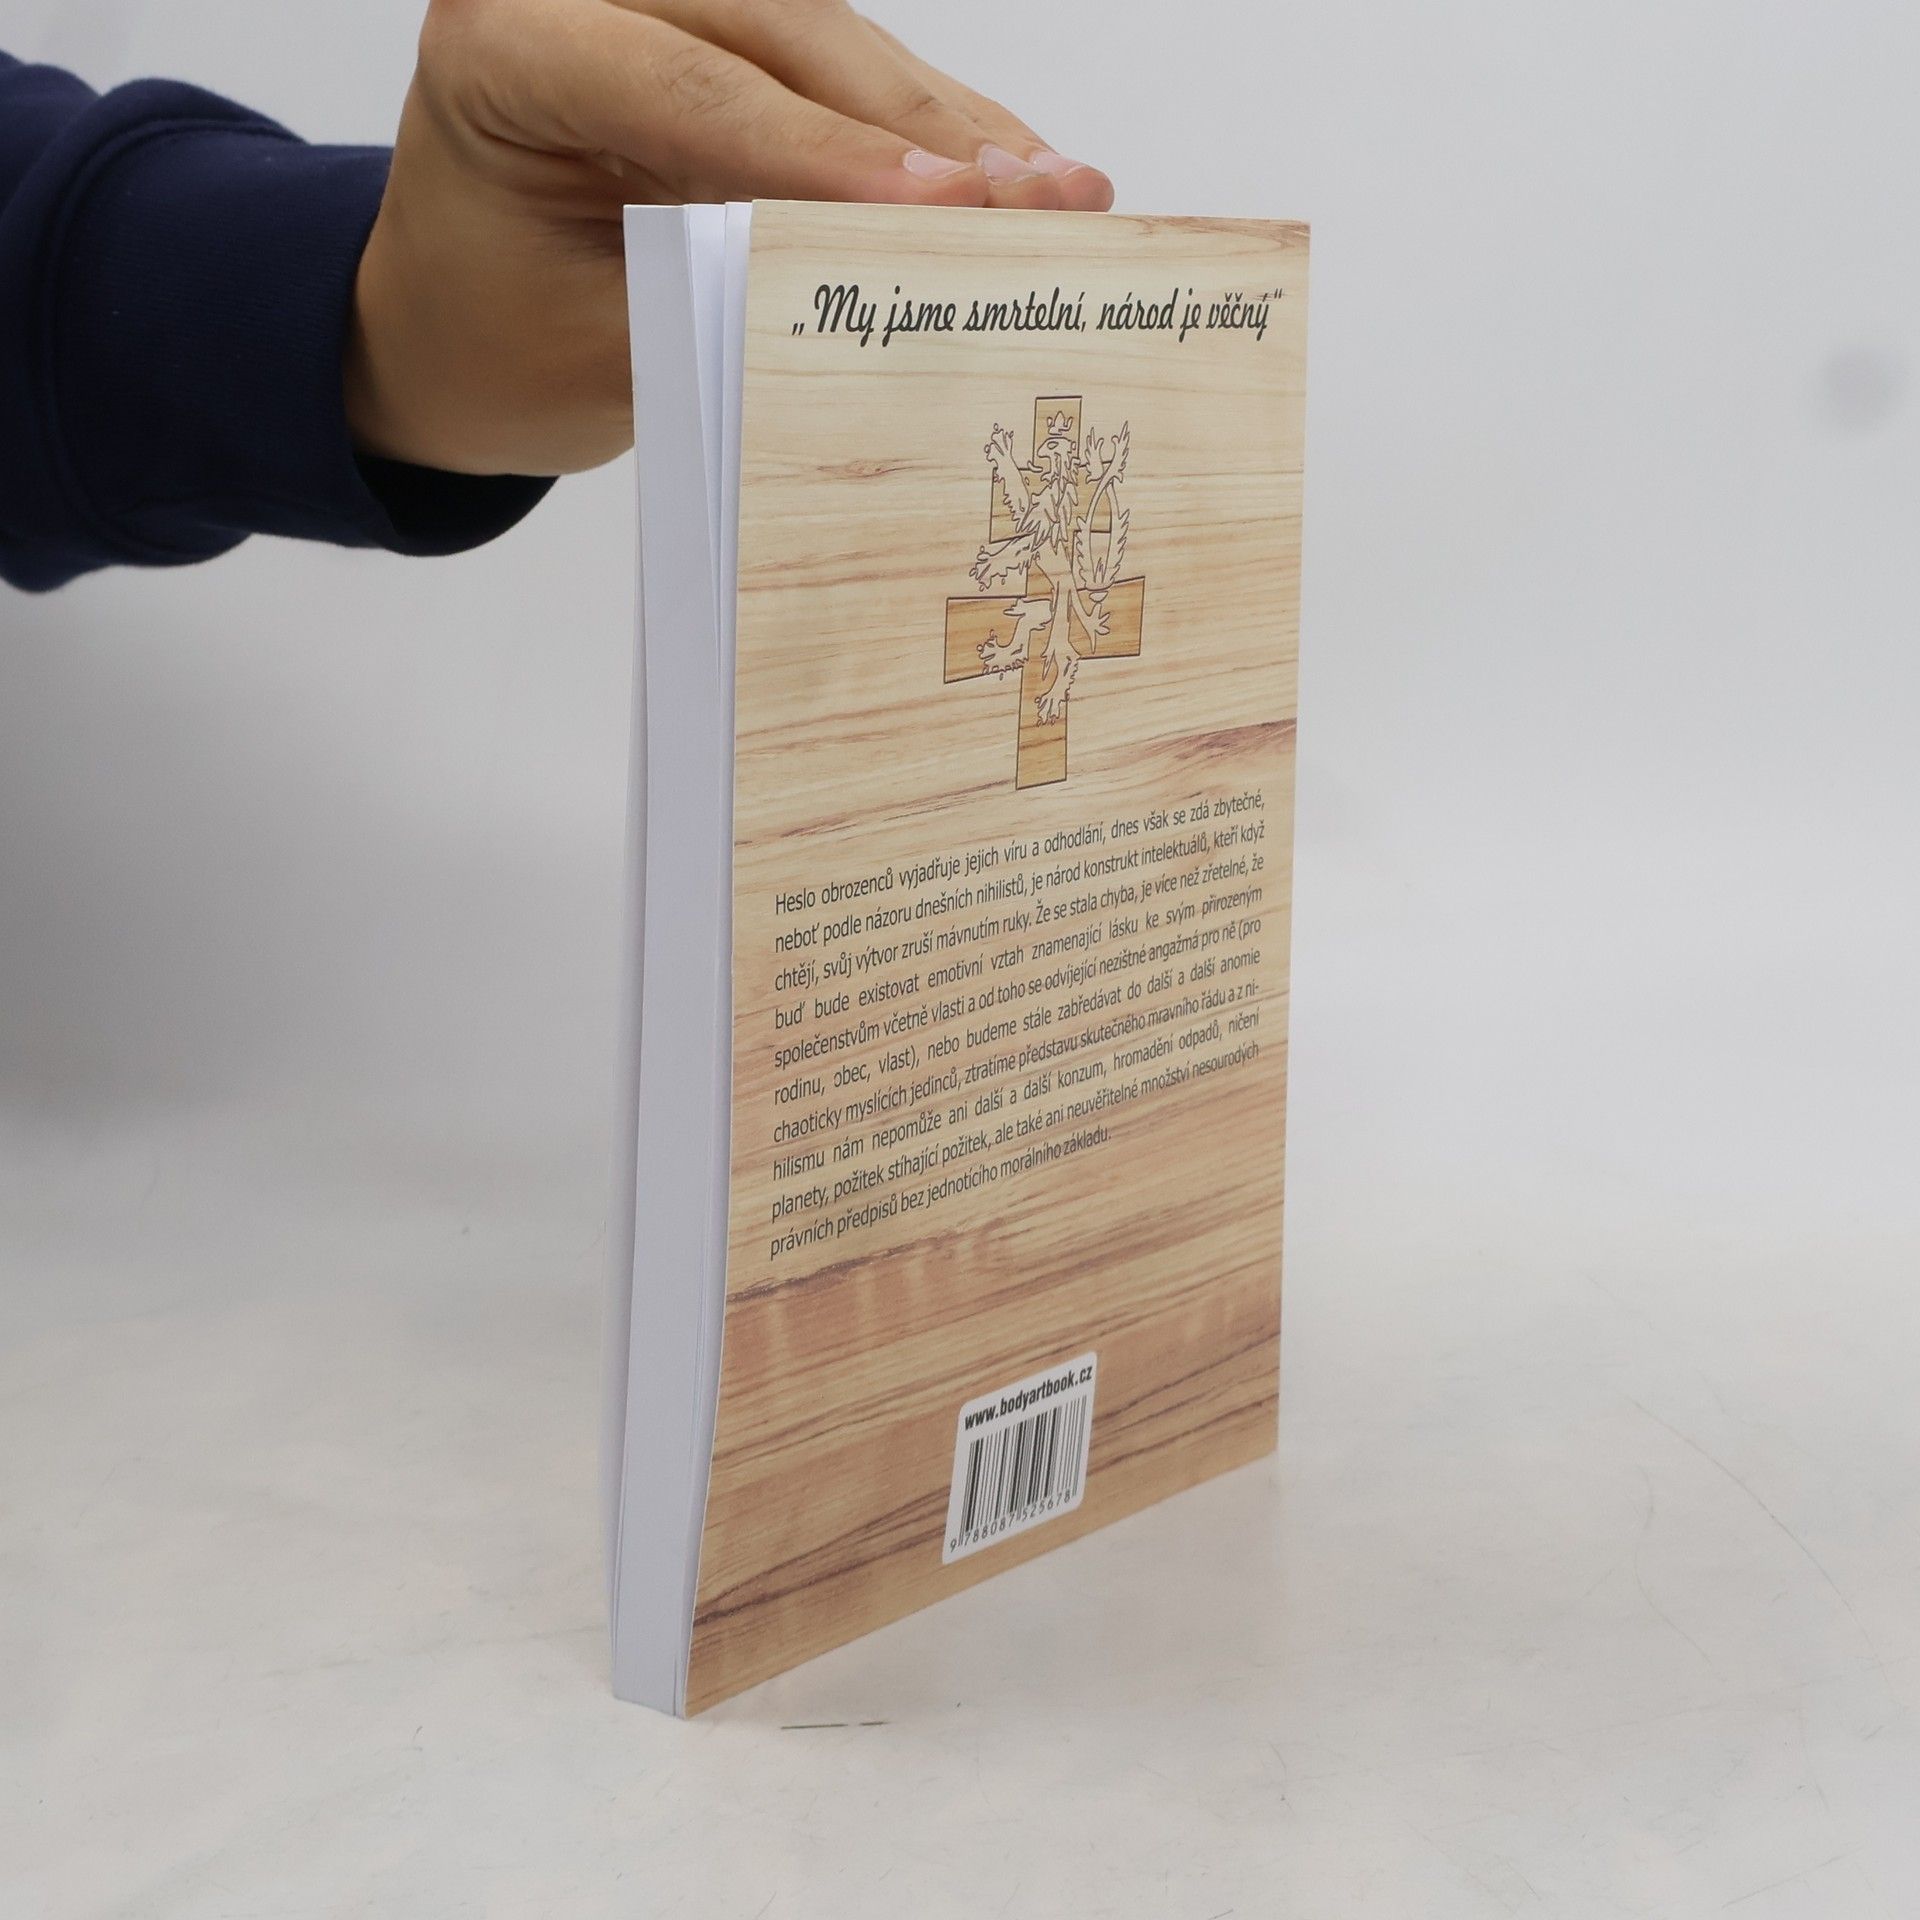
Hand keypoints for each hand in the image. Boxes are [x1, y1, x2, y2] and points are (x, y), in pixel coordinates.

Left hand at [344, 0, 1114, 476]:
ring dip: (952, 127)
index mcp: (502, 50)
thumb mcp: (594, 350)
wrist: (454, 329)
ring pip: (834, 45)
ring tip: (1062, 195)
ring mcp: (658, 2)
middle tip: (1037, 203)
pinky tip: (1020, 173)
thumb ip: (721, 309)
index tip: (946, 207)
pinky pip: (843, 76)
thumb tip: (878, 289)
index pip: (682, 88)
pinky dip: (933, 133)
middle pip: (781, 41)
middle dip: (918, 133)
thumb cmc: (495, 344)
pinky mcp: (723, 40)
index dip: (825, 154)